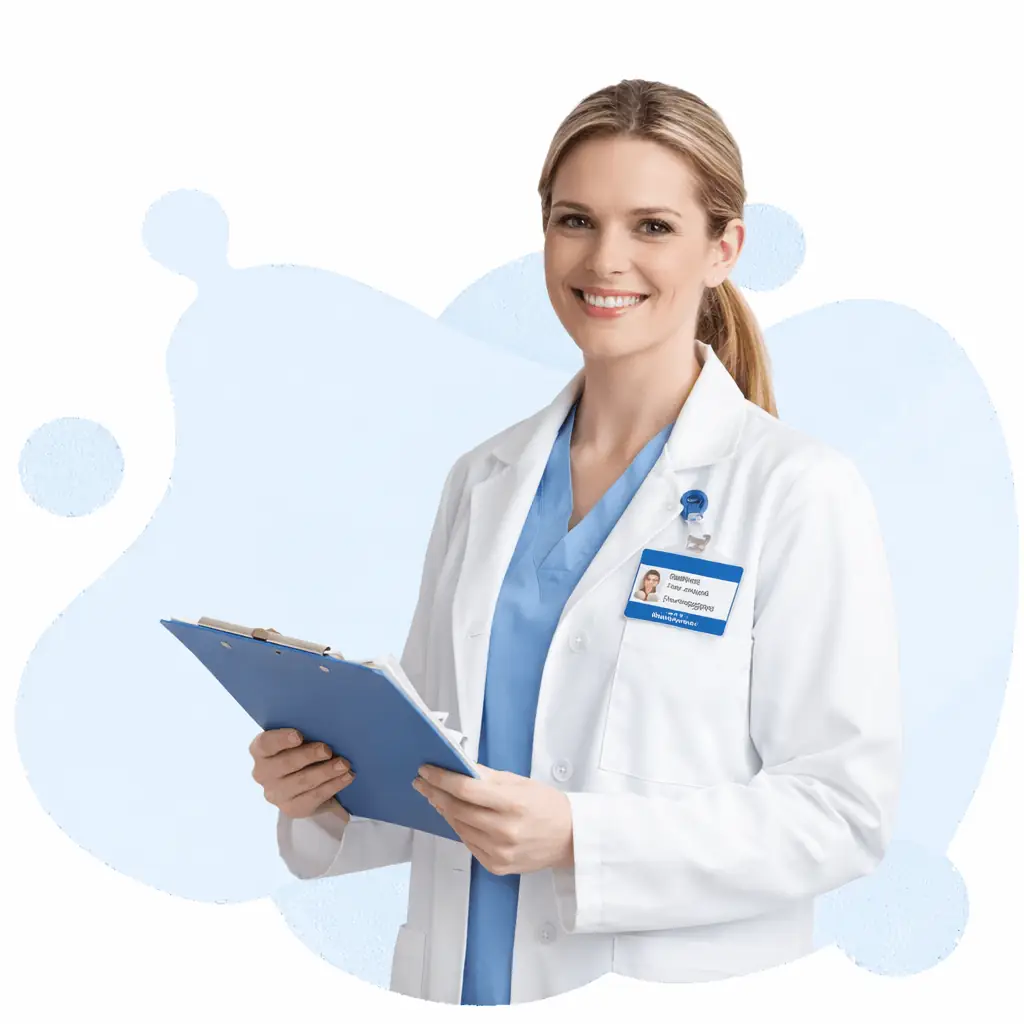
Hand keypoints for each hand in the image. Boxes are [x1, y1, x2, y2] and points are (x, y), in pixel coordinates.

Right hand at [249, 728, 354, 821]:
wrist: (305, 782)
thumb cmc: (301, 751)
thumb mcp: (298, 740)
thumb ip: (304, 732)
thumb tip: (328, 724)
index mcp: (261, 751)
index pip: (265, 743)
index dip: (281, 739)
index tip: (299, 736)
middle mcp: (263, 774)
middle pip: (285, 764)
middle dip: (309, 756)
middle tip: (327, 750)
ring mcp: (276, 794)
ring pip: (302, 782)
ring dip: (326, 772)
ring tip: (344, 764)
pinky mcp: (292, 808)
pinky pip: (314, 796)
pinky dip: (333, 785)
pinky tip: (346, 777)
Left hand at [413, 764, 573, 874]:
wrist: (570, 839)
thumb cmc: (548, 806)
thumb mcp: (521, 783)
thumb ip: (488, 777)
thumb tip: (460, 767)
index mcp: (512, 804)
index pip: (466, 789)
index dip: (441, 779)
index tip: (427, 770)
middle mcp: (504, 831)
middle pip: (457, 809)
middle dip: (435, 793)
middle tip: (423, 782)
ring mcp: (499, 852)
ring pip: (458, 827)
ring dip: (444, 810)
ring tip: (436, 796)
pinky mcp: (496, 866)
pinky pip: (468, 844)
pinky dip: (459, 828)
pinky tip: (455, 816)